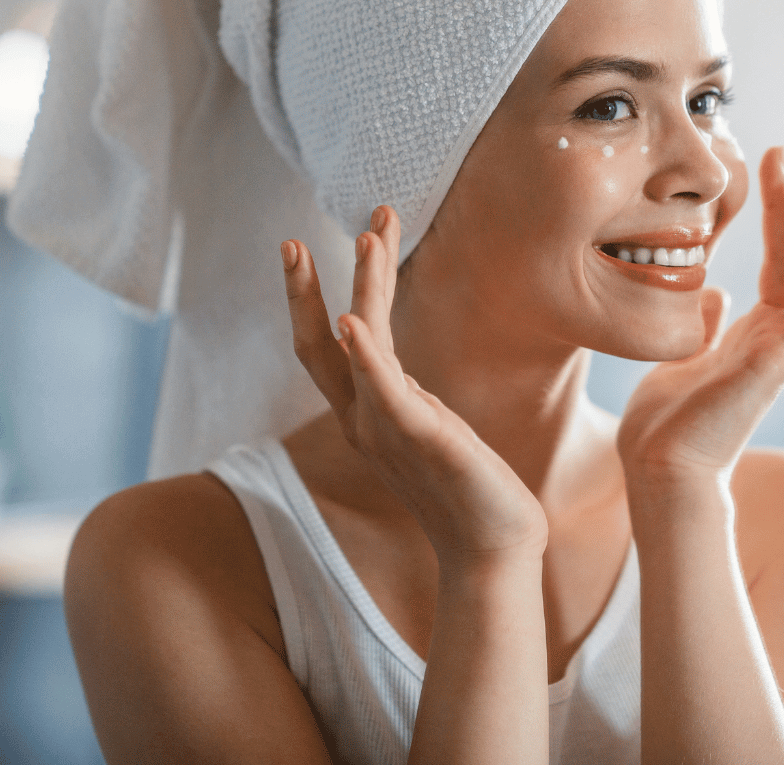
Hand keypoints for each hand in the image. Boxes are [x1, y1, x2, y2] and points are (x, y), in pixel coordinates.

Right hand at [281, 207, 546, 564]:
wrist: (492, 546)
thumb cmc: (464, 486)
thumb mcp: (426, 427)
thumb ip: (401, 396)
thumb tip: (386, 367)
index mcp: (366, 414)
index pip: (327, 348)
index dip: (312, 299)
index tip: (308, 251)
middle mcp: (364, 420)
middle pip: (318, 347)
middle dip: (304, 290)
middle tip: (291, 241)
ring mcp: (386, 429)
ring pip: (360, 346)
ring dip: (364, 287)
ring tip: (367, 236)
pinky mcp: (419, 438)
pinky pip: (383, 390)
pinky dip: (364, 355)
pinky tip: (350, 320)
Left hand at [617, 146, 783, 493]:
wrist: (656, 465)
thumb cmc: (665, 421)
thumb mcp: (682, 356)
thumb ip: (705, 326)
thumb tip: (718, 294)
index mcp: (750, 335)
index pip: (778, 266)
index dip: (779, 220)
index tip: (772, 173)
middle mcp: (772, 340)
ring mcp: (779, 354)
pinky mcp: (775, 368)